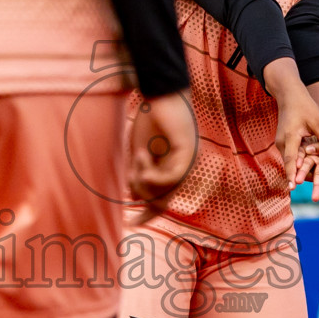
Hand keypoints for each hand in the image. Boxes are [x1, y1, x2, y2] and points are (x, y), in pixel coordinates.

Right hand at [128, 91, 196, 218]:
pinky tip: (142, 158)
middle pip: (162, 201)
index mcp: (172, 170)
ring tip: (136, 163)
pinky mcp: (188, 154)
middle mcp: (183, 170)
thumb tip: (134, 200)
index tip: (130, 224)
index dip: (147, 216)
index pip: (163, 202)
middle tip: (130, 175)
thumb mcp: (139, 154)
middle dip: (141, 194)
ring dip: (144, 181)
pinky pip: (170, 179)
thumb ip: (139, 176)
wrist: (159, 93)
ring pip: (165, 192)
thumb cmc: (149, 119)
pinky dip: (152, 174)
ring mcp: (188, 163)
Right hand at [269, 75, 318, 191]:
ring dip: (297, 171)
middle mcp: (283, 142)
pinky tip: (304, 170)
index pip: (290, 160)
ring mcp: (281, 142)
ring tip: (305, 184)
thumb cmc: (304, 106)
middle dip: (296, 176)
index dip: (292, 174)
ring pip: (290, 160)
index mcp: (290, 137)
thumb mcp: (317, 122)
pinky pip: (290, 155)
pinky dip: (296, 162)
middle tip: (302, 191)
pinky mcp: (284, 141)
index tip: (293, 187)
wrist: (289, 94)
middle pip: (289, 163)